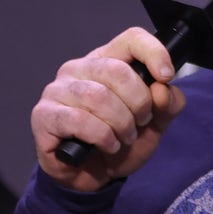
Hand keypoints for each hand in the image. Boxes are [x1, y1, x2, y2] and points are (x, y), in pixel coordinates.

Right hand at [31, 27, 186, 191]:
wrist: (96, 175)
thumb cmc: (122, 140)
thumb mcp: (157, 122)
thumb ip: (169, 103)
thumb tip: (162, 89)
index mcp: (109, 60)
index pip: (131, 38)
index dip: (154, 53)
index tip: (166, 77)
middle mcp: (80, 69)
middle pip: (117, 70)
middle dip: (139, 102)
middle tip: (142, 121)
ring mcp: (58, 90)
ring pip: (99, 96)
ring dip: (121, 123)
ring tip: (125, 137)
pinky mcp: (44, 115)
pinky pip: (80, 120)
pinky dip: (103, 136)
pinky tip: (108, 145)